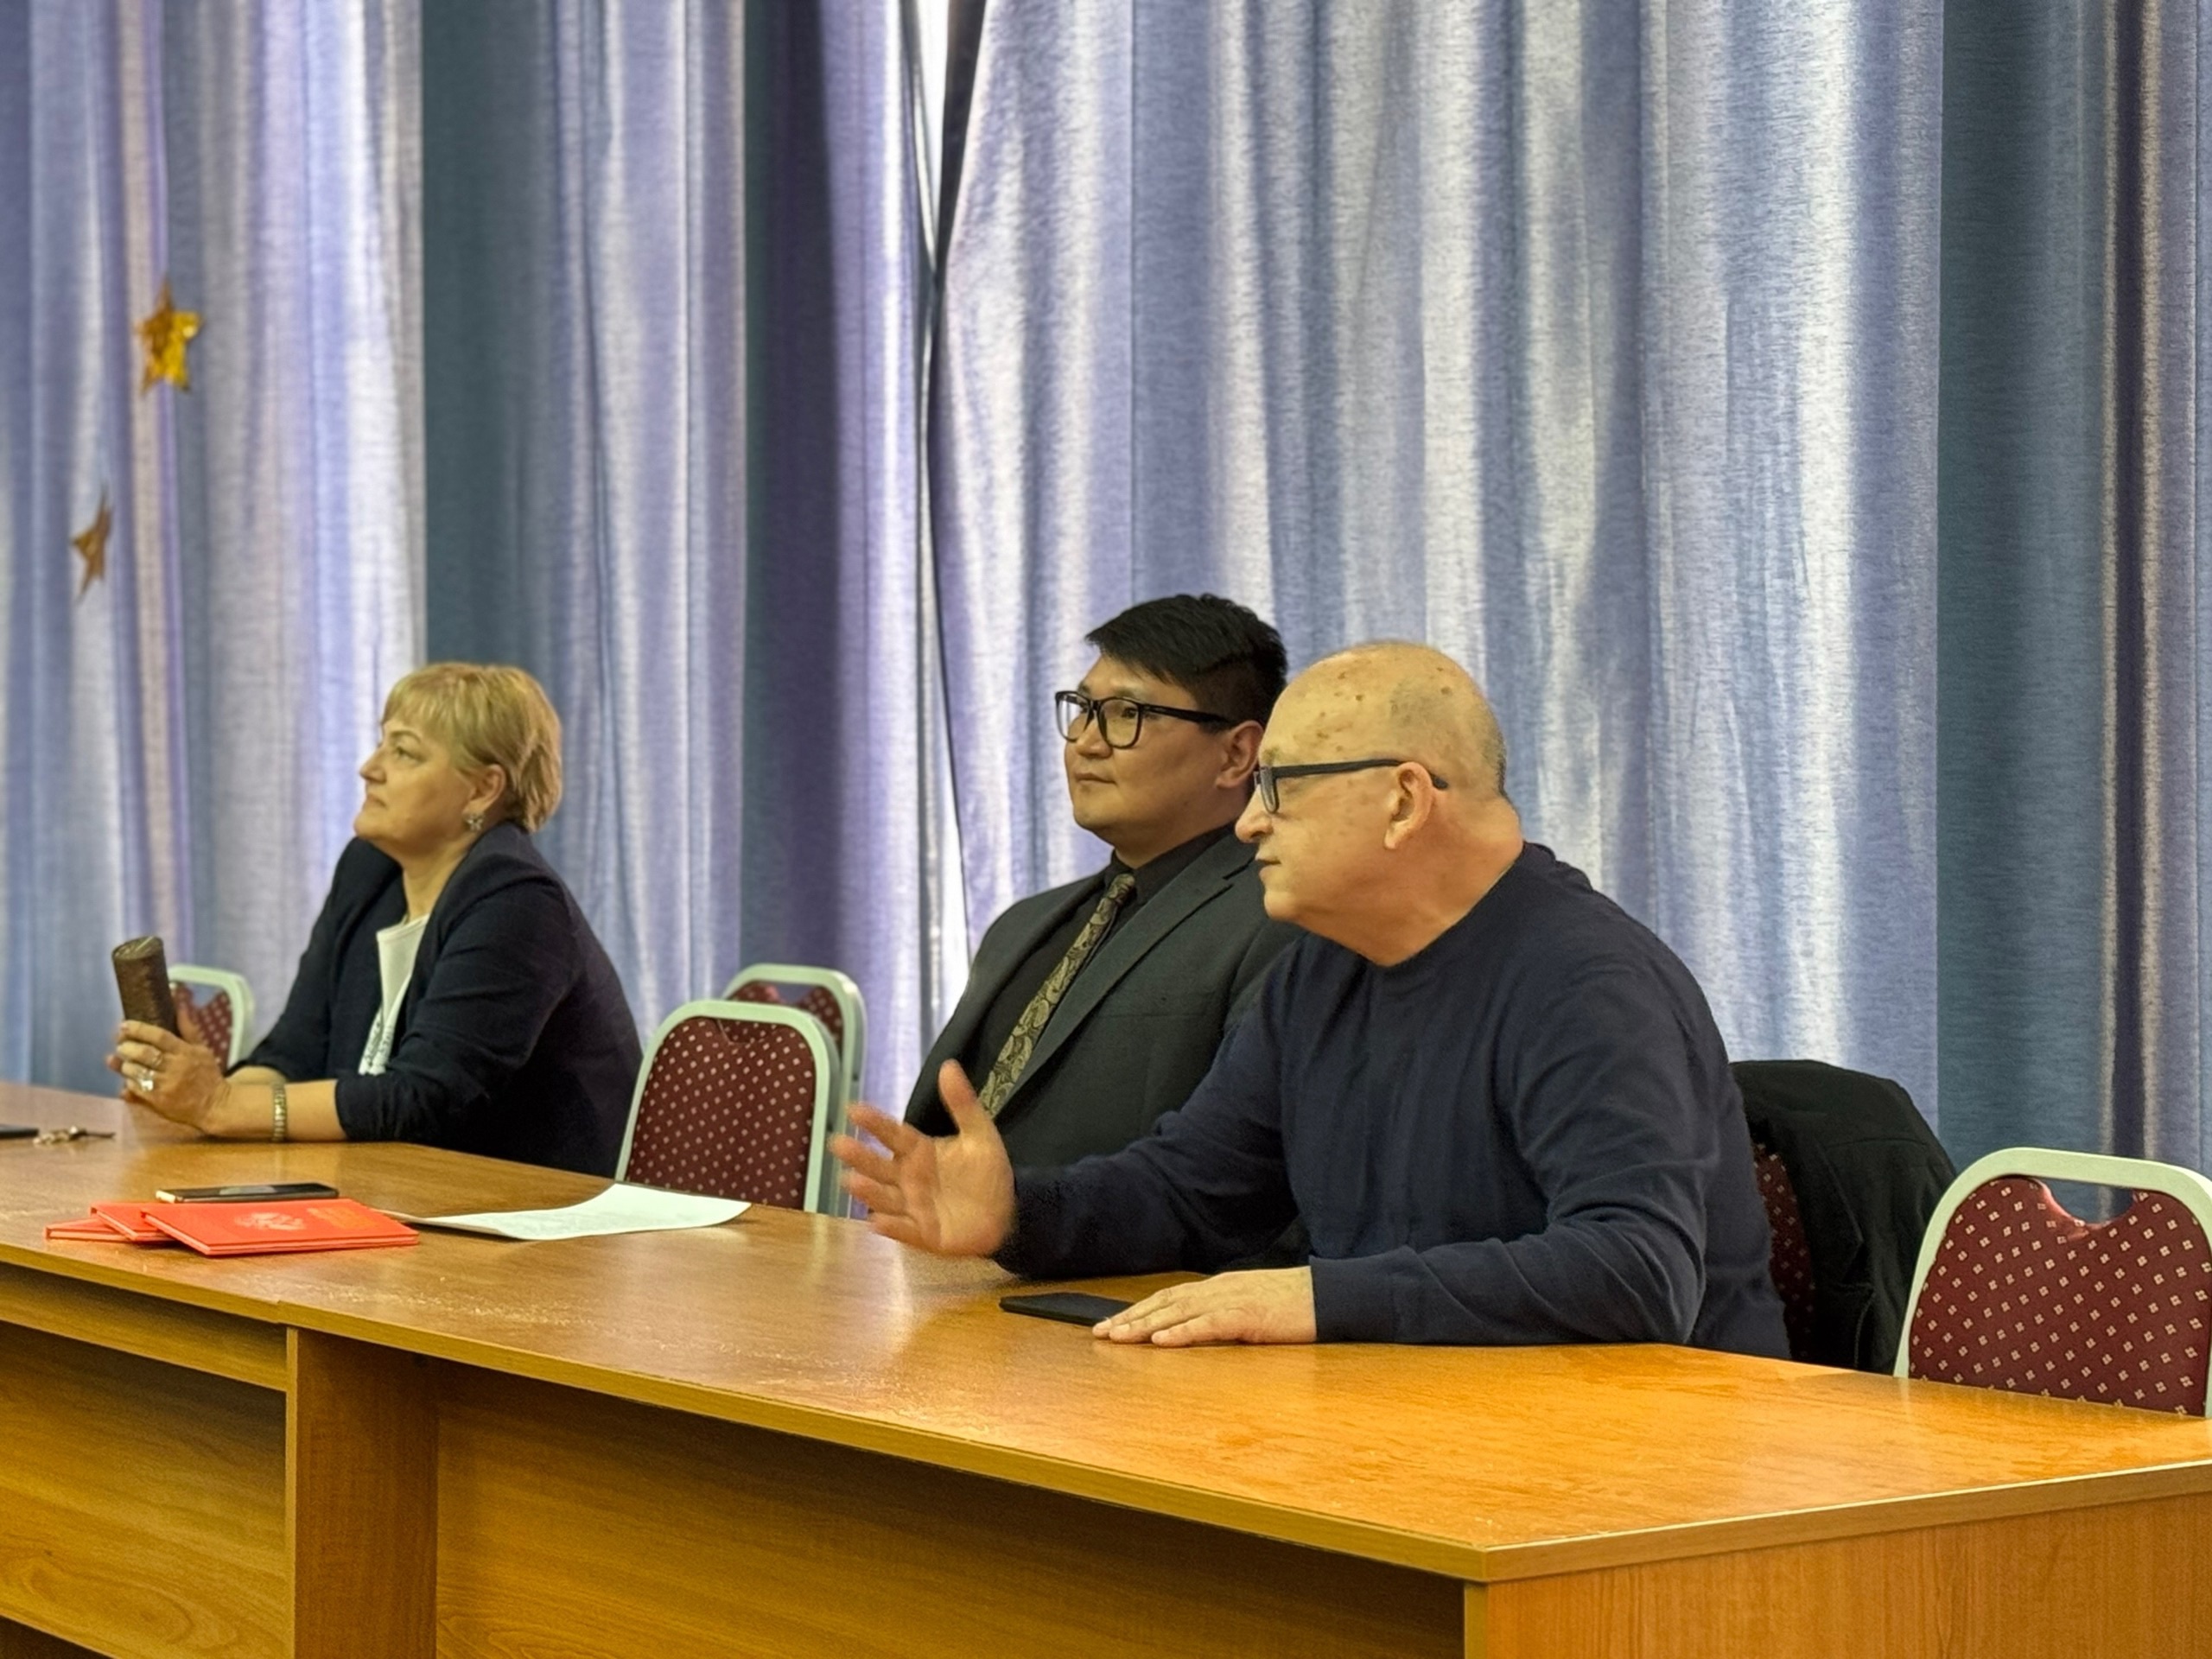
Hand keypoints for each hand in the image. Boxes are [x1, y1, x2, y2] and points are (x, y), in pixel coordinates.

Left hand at [107, 1018, 224, 1129]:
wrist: (214, 1106)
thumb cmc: (207, 1075)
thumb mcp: (202, 1050)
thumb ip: (188, 1030)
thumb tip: (180, 1006)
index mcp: (186, 1053)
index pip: (160, 1036)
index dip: (139, 1029)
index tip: (124, 1025)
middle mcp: (175, 1068)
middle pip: (145, 1054)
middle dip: (128, 1047)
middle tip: (120, 1044)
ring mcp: (166, 1085)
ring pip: (137, 1071)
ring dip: (125, 1065)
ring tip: (123, 1061)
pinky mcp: (159, 1101)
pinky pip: (137, 1088)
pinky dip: (129, 1082)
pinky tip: (128, 1078)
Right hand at [832, 1061, 1015, 1255]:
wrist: (1007, 1212)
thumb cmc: (987, 1172)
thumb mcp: (980, 1134)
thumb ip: (962, 1103)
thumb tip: (948, 1065)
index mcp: (920, 1152)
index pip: (894, 1134)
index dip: (875, 1123)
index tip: (853, 1109)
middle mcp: (909, 1178)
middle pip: (880, 1166)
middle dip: (860, 1156)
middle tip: (838, 1143)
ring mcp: (914, 1207)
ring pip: (885, 1198)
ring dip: (869, 1191)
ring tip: (851, 1180)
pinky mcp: (924, 1233)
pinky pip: (904, 1230)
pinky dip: (891, 1226)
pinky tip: (875, 1221)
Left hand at [1096, 1268, 1317, 1346]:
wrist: (1331, 1295)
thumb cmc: (1295, 1304)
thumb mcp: (1252, 1306)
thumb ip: (1225, 1314)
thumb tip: (1199, 1328)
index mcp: (1220, 1287)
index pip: (1170, 1297)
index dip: (1139, 1310)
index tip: (1113, 1324)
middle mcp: (1219, 1289)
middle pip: (1165, 1302)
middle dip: (1130, 1318)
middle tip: (1100, 1333)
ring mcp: (1233, 1301)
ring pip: (1178, 1312)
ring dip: (1145, 1325)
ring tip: (1117, 1337)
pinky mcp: (1248, 1317)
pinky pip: (1208, 1325)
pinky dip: (1182, 1332)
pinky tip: (1161, 1340)